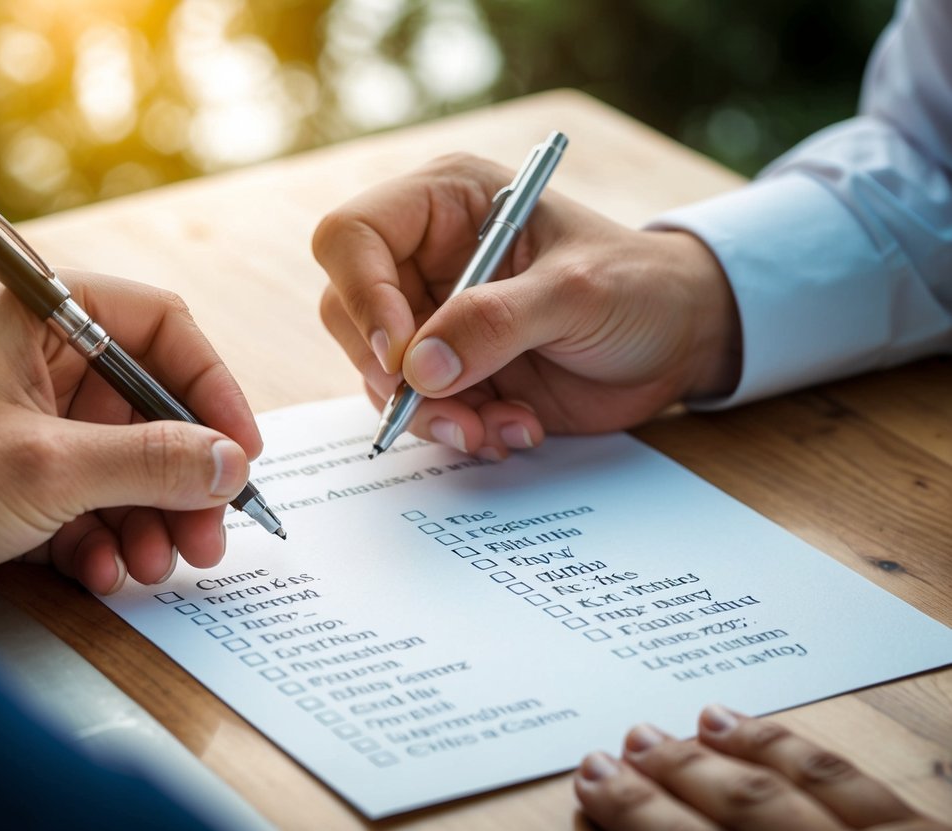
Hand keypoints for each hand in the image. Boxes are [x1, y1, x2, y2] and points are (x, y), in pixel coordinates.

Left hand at [0, 269, 260, 606]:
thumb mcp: (50, 466)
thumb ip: (153, 461)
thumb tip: (233, 463)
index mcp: (37, 311)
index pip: (160, 326)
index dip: (212, 387)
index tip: (243, 449)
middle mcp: (37, 355)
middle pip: (149, 405)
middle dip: (183, 476)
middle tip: (210, 533)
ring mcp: (29, 415)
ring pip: (125, 457)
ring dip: (149, 514)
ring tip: (155, 565)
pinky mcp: (20, 470)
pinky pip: (89, 493)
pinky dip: (105, 533)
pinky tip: (104, 571)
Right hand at [315, 153, 742, 455]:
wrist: (677, 341)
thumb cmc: (637, 286)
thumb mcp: (576, 292)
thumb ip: (495, 322)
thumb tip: (417, 369)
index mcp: (445, 203)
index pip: (353, 236)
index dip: (361, 294)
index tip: (400, 354)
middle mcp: (424, 257)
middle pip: (348, 312)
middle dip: (392, 374)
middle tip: (449, 409)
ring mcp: (432, 318)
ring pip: (377, 373)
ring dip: (430, 414)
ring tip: (494, 427)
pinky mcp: (450, 371)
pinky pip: (418, 409)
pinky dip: (458, 431)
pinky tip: (515, 428)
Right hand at [574, 705, 949, 830]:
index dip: (639, 821)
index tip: (593, 787)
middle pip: (744, 816)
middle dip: (667, 783)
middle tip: (611, 753)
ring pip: (797, 788)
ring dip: (723, 757)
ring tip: (670, 731)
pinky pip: (856, 781)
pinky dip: (796, 750)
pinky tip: (758, 734)